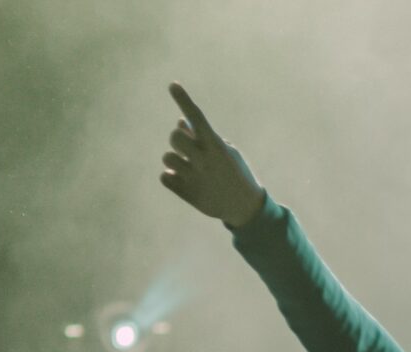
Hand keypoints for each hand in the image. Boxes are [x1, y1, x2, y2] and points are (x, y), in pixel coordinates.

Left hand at [160, 83, 266, 227]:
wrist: (245, 207)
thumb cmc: (234, 172)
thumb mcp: (225, 151)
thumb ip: (202, 137)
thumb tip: (179, 122)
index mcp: (217, 147)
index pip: (198, 118)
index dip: (184, 100)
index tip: (173, 85)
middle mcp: (205, 161)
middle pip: (174, 138)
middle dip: (177, 140)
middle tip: (186, 148)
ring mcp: (195, 178)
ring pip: (167, 159)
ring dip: (174, 160)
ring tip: (188, 168)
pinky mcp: (188, 194)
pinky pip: (165, 177)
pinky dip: (171, 177)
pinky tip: (185, 181)